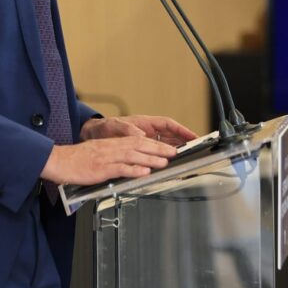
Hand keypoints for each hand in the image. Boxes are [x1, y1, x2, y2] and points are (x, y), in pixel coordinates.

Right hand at [40, 136, 176, 185]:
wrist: (58, 161)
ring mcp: (107, 158)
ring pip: (133, 156)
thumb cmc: (76, 160)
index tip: (166, 148)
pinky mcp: (101, 168)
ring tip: (164, 163)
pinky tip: (144, 172)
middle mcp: (112, 148)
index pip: (137, 141)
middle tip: (173, 153)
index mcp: (112, 144)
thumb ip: (114, 156)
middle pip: (139, 146)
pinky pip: (120, 168)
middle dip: (158, 149)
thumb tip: (131, 163)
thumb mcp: (98, 153)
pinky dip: (133, 170)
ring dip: (150, 159)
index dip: (154, 144)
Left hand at [80, 115, 197, 146]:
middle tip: (195, 148)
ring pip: (164, 144)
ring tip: (185, 157)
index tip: (192, 136)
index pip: (168, 125)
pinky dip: (162, 157)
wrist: (93, 135)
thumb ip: (128, 130)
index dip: (182, 130)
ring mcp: (144, 141)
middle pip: (170, 135)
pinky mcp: (139, 150)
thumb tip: (142, 135)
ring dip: (174, 150)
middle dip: (183, 141)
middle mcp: (147, 131)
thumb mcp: (114, 126)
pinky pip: (154, 153)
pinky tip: (167, 164)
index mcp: (145, 123)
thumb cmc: (104, 127)